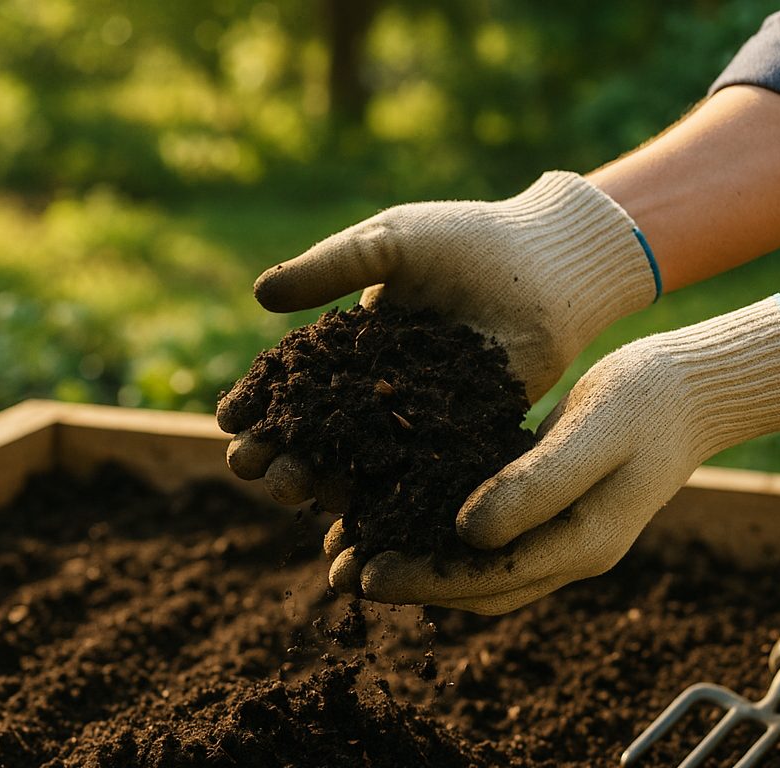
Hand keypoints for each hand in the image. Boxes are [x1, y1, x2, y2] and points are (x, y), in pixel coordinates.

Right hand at [219, 171, 657, 505]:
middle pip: (316, 436)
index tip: (230, 422)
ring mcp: (418, 422)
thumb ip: (330, 268)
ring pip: (358, 463)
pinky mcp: (460, 442)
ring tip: (294, 492)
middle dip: (277, 454)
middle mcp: (378, 393)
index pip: (291, 385)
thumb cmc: (468, 241)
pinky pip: (417, 476)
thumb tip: (260, 294)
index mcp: (350, 349)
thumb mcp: (390, 243)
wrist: (549, 263)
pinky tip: (358, 513)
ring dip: (320, 482)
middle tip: (251, 469)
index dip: (258, 405)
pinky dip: (387, 496)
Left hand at [338, 296, 779, 612]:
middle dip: (406, 583)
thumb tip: (464, 532)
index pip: (485, 580)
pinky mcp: (552, 510)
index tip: (364, 575)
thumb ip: (534, 484)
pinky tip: (396, 513)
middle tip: (339, 575)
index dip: (420, 581)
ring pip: (477, 570)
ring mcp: (563, 537)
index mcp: (581, 544)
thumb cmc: (649, 399)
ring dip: (417, 565)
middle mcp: (569, 554)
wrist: (695, 387)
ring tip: (352, 550)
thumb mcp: (591, 432)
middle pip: (473, 587)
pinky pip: (488, 540)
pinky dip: (439, 537)